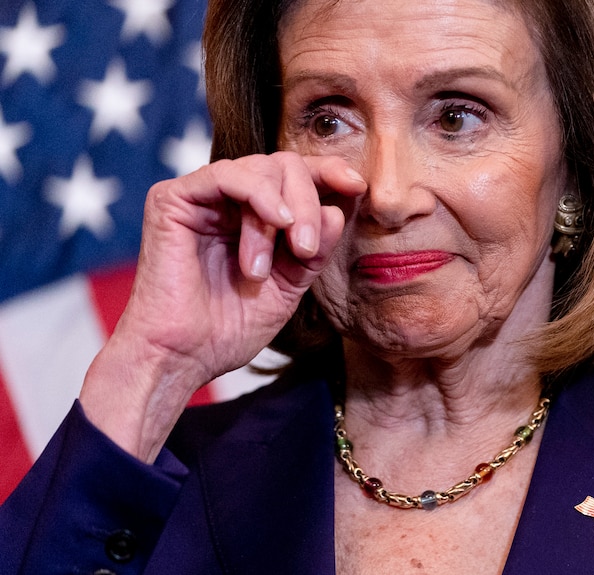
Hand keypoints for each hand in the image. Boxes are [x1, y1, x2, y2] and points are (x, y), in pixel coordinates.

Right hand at [80, 152, 365, 460]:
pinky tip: (278, 222)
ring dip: (286, 210)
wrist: (183, 358)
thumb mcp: (289, 286)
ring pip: (261, 168)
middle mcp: (225, 201)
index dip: (327, 172)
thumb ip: (314, 249)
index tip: (357, 186)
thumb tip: (339, 209)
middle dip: (308, 202)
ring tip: (283, 256)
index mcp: (252, 216)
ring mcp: (199, 197)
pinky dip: (261, 195)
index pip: (295, 177)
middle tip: (309, 248)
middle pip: (283, 166)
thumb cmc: (229, 328)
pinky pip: (227, 175)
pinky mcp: (172, 199)